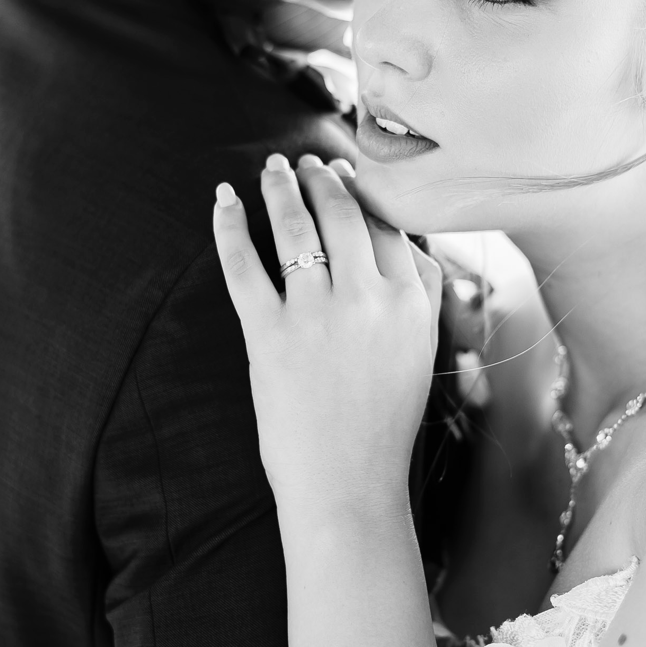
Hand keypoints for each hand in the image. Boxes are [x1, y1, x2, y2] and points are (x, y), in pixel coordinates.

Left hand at [211, 154, 443, 522]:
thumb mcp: (421, 353)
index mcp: (412, 302)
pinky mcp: (269, 333)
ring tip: (275, 170)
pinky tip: (224, 199)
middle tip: (310, 163)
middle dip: (325, 178)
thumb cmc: (384, 423)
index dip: (367, 193)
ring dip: (283, 188)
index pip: (390, 226)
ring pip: (299, 227)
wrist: (348, 483)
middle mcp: (369, 298)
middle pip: (346, 214)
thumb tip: (407, 248)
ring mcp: (317, 313)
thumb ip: (419, 298)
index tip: (350, 176)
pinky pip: (245, 264)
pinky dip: (230, 226)